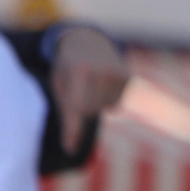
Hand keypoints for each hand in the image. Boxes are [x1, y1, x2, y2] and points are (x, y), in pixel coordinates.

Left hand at [51, 27, 128, 152]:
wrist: (88, 41)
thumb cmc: (67, 68)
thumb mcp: (59, 84)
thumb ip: (67, 114)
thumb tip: (71, 149)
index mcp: (79, 70)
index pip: (76, 107)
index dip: (72, 129)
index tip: (69, 148)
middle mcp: (102, 71)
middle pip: (90, 110)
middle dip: (81, 106)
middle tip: (77, 86)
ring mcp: (118, 74)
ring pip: (104, 108)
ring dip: (95, 102)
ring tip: (90, 83)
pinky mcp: (128, 78)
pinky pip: (115, 105)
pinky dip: (107, 100)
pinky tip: (103, 84)